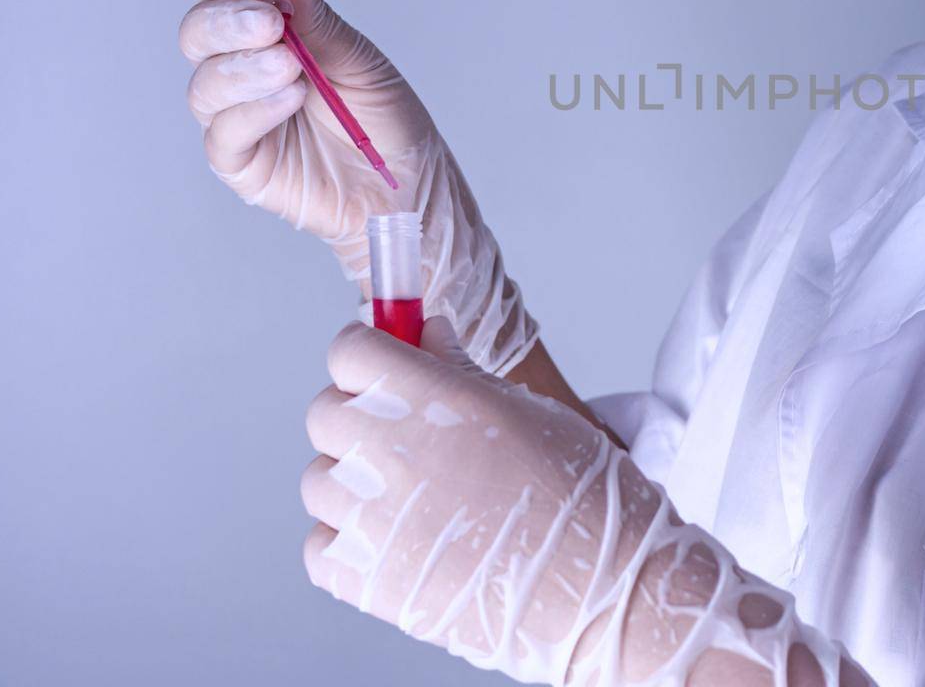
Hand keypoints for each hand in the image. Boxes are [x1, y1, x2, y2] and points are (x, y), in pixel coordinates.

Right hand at [181, 0, 534, 371]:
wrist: (407, 183)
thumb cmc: (383, 117)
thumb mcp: (357, 58)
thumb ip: (318, 15)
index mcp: (266, 30)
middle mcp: (239, 68)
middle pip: (197, 33)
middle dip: (228, 21)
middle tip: (272, 23)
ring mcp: (235, 116)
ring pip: (204, 84)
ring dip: (244, 68)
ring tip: (293, 67)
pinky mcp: (241, 161)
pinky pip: (224, 134)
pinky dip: (254, 111)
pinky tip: (291, 98)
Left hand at [302, 320, 870, 684]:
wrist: (604, 587)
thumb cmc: (582, 495)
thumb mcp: (528, 409)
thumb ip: (460, 371)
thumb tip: (424, 338)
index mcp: (435, 397)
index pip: (351, 351)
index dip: (369, 354)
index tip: (386, 366)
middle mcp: (394, 451)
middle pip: (326, 411)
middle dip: (359, 413)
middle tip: (405, 433)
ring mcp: (375, 519)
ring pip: (320, 480)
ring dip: (352, 480)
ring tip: (410, 496)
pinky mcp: (368, 581)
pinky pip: (322, 546)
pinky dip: (348, 542)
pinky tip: (397, 539)